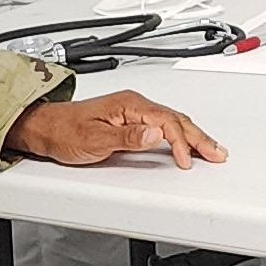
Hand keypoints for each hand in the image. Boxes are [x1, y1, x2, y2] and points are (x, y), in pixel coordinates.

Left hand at [5, 88, 226, 165]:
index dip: (180, 143)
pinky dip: (180, 134)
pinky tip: (188, 141)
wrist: (47, 128)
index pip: (166, 122)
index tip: (187, 161)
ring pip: (173, 121)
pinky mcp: (132, 120)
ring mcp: (134, 111)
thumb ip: (128, 138)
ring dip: (193, 135)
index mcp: (130, 105)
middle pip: (176, 119)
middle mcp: (134, 104)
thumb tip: (155, 133)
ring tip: (211, 149)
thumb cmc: (65, 132)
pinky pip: (164, 124)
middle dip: (199, 137)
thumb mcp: (95, 140)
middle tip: (218, 153)